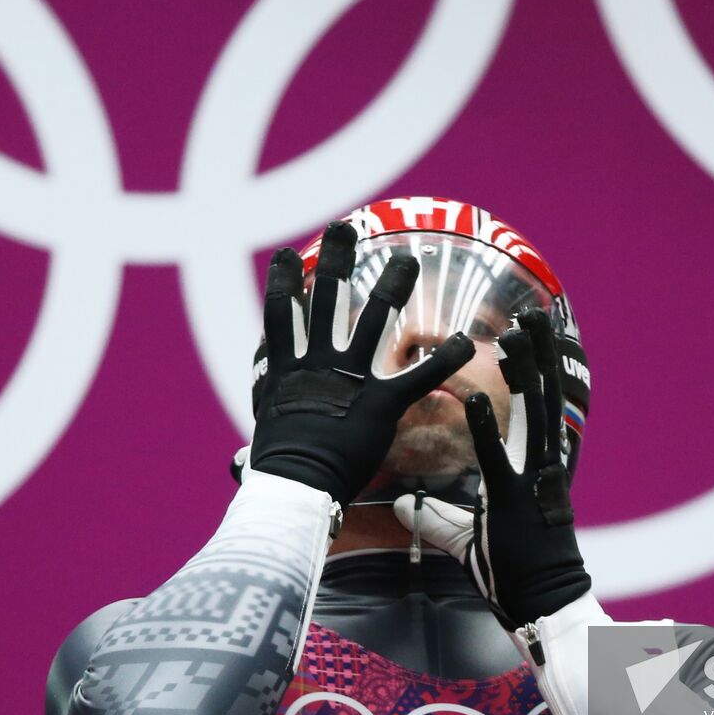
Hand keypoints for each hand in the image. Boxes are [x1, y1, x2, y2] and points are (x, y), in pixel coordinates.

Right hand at [250, 221, 474, 502]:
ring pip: (374, 321)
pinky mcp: (381, 403)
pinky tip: (466, 341)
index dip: (285, 282)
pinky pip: (418, 376)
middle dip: (337, 260)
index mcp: (287, 368)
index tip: (289, 255)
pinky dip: (444, 359)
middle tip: (345, 227)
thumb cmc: (278, 469)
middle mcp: (318, 363)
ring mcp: (350, 379)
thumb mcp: (268, 433)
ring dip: (393, 288)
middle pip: (327, 300)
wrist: (295, 487)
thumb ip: (271, 420)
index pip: (281, 314)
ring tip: (408, 260)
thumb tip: (247, 449)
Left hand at [396, 308, 589, 630]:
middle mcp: (540, 465)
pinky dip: (485, 428)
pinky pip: (496, 458)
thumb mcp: (468, 538)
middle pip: (543, 397)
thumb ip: (435, 516)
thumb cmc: (513, 573)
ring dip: (523, 372)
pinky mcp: (513, 502)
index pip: (537, 409)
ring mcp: (531, 480)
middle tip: (533, 314)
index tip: (531, 336)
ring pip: (533, 414)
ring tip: (516, 333)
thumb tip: (402, 503)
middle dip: (539, 354)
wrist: (543, 605)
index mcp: (535, 468)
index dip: (535, 371)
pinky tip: (471, 399)